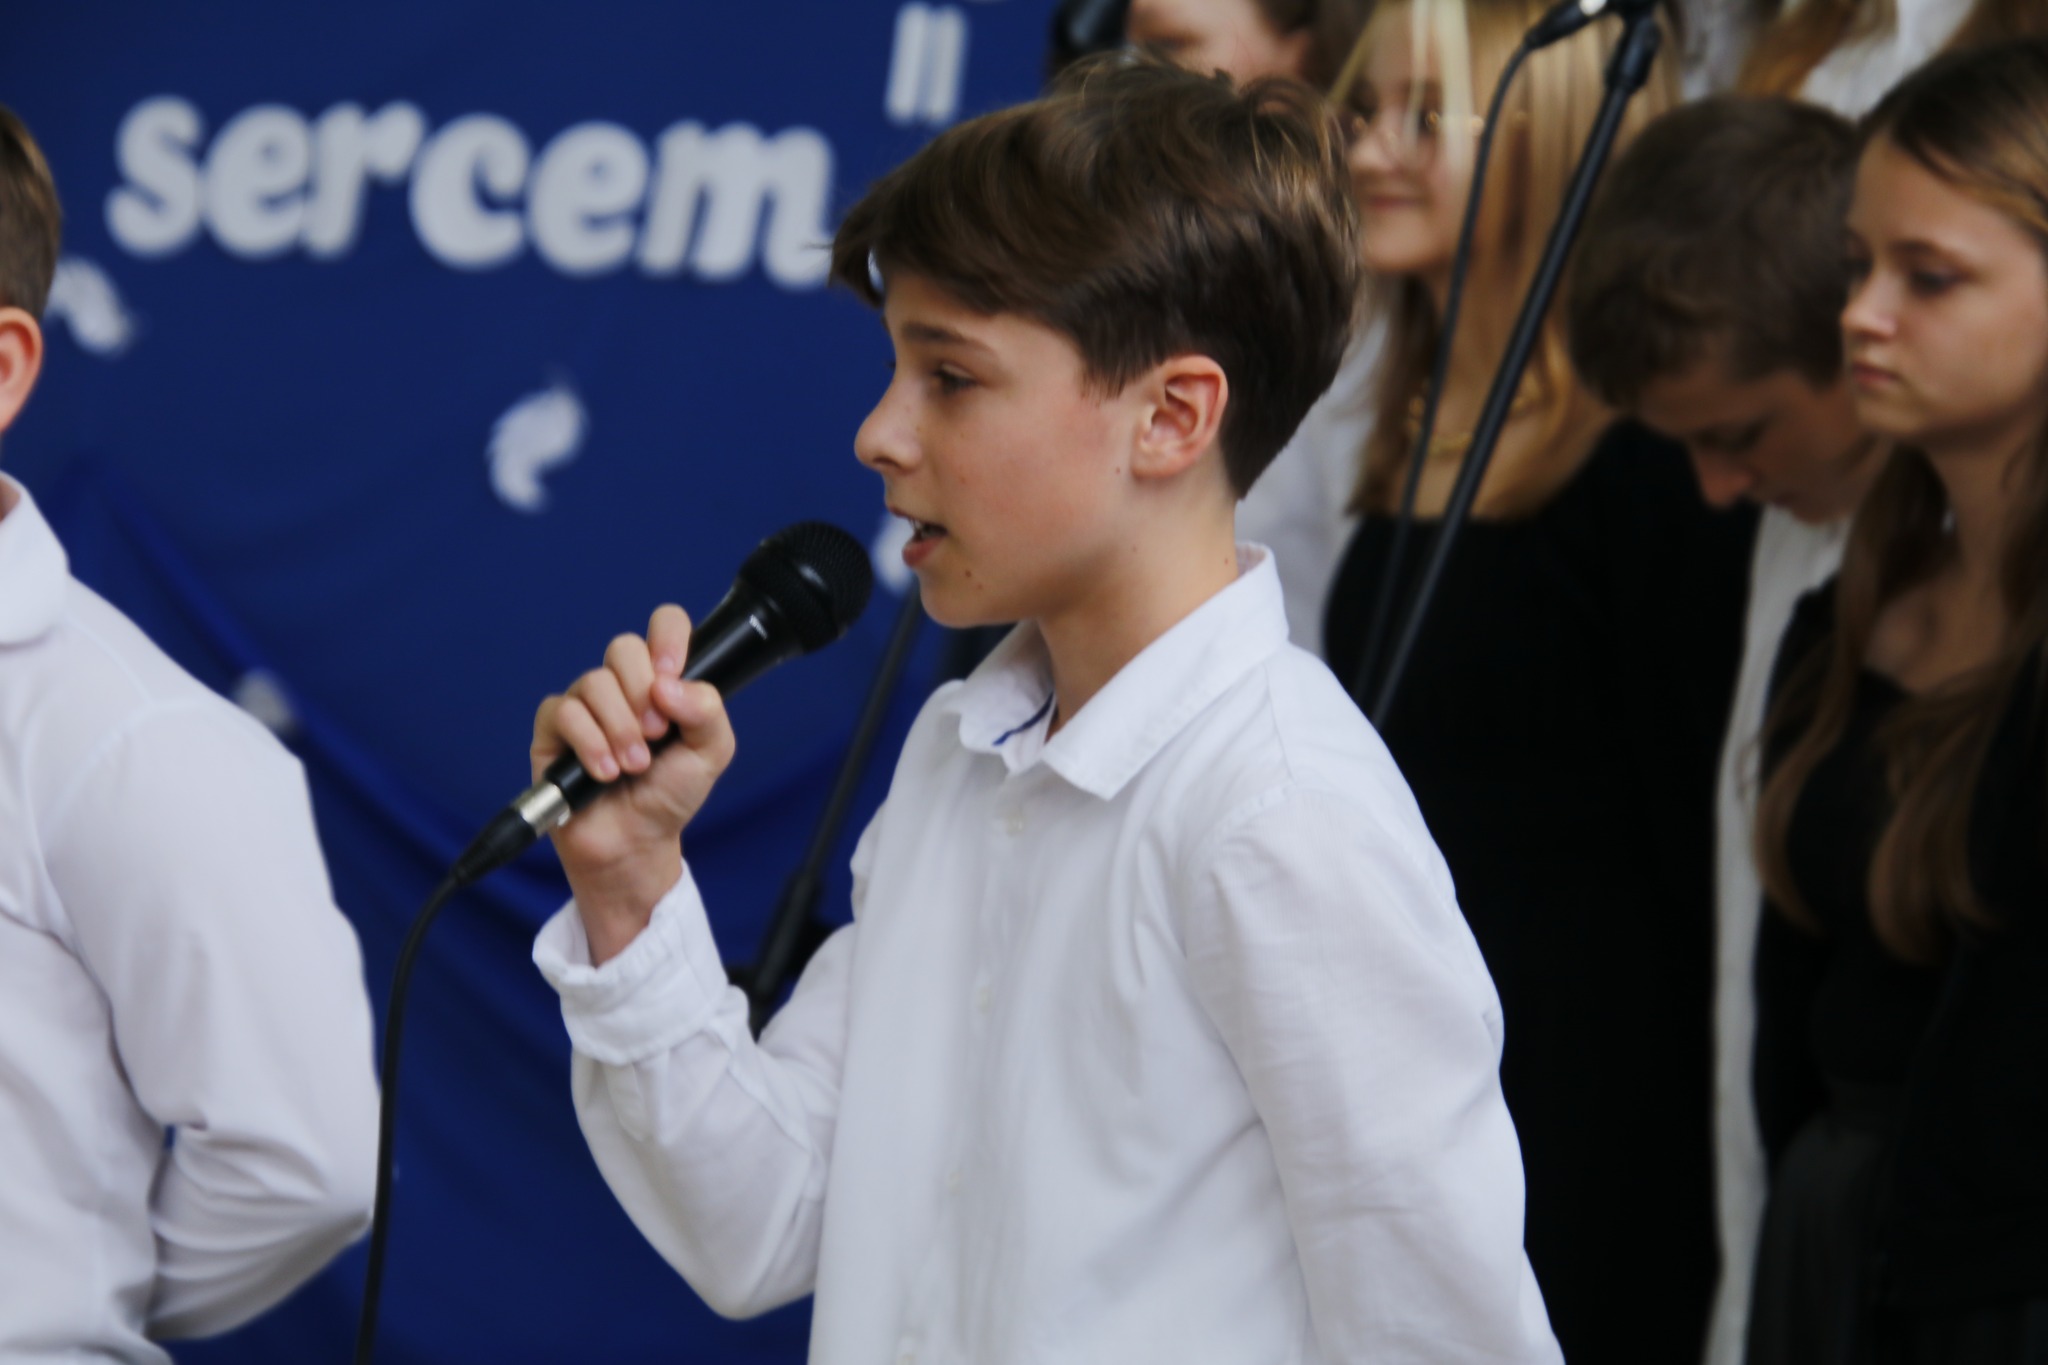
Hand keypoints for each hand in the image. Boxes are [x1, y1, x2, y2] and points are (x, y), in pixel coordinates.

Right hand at [531, 605, 735, 963]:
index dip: (669, 637)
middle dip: (643, 693)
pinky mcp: (553, 731)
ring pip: (594, 681)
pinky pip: (563, 711)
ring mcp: (586, 705)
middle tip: (657, 735)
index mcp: (663, 681)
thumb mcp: (711, 753)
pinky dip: (589, 742)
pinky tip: (604, 772)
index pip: (664, 625)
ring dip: (620, 728)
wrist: (635, 843)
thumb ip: (707, 711)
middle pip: (624, 647)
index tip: (673, 673)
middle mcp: (623, 686)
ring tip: (633, 766)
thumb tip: (670, 684)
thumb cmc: (671, 794)